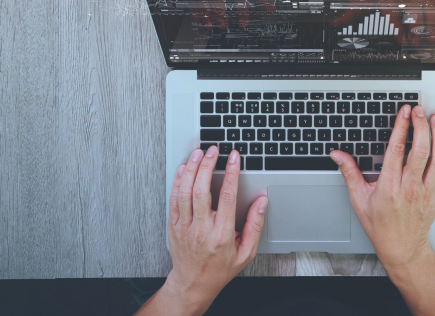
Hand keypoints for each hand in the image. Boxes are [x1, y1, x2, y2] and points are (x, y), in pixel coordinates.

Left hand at [138, 147, 266, 315]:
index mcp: (221, 234)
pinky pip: (174, 199)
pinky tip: (183, 169)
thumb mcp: (246, 252)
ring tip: (198, 153)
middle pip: (202, 190)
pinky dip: (178, 181)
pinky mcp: (173, 226)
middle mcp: (201, 229)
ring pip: (185, 192)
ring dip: (191, 169)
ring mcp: (184, 227)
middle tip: (213, 150)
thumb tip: (261, 202)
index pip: (226, 196)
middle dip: (207, 165)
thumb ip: (255, 225)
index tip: (234, 158)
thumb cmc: (220, 269)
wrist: (193, 284)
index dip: (231, 173)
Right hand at [329, 104, 434, 271]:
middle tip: (419, 110)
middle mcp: (410, 187)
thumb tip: (337, 154)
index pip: (396, 150)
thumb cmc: (380, 225)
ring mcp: (427, 192)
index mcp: (389, 186)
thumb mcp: (358, 199)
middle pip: (419, 150)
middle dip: (421, 126)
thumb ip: (349, 173)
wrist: (400, 248)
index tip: (403, 112)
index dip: (401, 127)